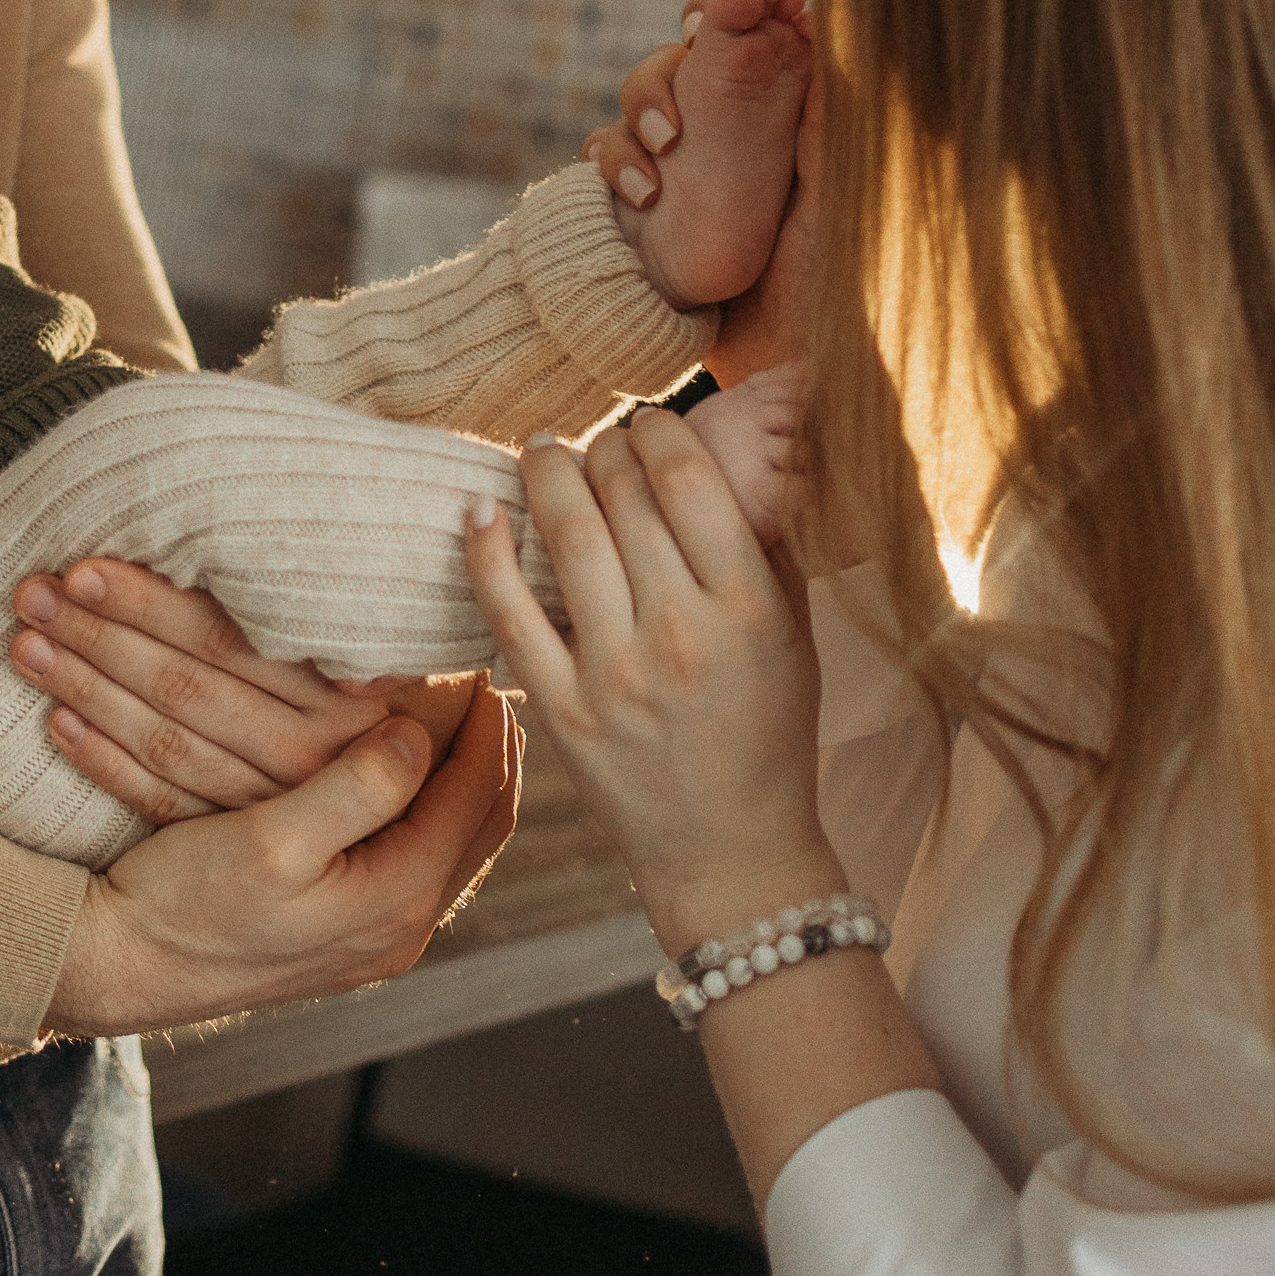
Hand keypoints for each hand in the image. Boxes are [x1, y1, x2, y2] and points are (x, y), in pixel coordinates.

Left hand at [7, 555, 464, 821]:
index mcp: (351, 702)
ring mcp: (273, 811)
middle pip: (187, 691)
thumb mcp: (414, 664)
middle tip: (32, 593)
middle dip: (100, 637)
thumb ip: (352, 619)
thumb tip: (291, 526)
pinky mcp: (241, 844)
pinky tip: (55, 719)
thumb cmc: (421, 713)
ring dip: (87, 688)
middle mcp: (314, 761)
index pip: (228, 645)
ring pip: (164, 744)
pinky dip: (103, 760)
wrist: (413, 847)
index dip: (152, 604)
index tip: (84, 568)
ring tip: (25, 641)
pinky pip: (159, 803)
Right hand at [45, 678, 520, 1033]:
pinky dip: (421, 810)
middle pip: (479, 824)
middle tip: (482, 687)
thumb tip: (420, 732)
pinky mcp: (341, 934)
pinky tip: (398, 778)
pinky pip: (413, 861)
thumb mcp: (272, 839)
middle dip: (487, 751)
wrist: (119, 967)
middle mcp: (398, 929)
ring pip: (449, 844)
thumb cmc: (186, 903)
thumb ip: (359, 787)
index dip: (485, 725)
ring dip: (457, 781)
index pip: (477, 796)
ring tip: (452, 722)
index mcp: (395, 901)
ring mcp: (372, 938)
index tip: (480, 664)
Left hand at [463, 411, 830, 955]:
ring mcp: (615, 675)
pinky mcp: (562, 711)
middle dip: (605, 447)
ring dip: (547, 475)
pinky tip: (480, 510)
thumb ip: (770, 547)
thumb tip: (746, 452)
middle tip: (597, 439)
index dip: (657, 432)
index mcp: (747, 609)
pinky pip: (510, 613)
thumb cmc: (768, 732)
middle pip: (624, 497)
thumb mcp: (794, 636)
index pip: (687, 481)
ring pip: (566, 538)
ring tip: (541, 452)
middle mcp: (681, 635)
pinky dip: (487, 553)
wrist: (732, 851)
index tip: (648, 424)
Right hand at [585, 0, 820, 385]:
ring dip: (632, 130)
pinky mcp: (649, 207)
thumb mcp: (842, 187)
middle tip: (672, 131)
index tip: (703, 25)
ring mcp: (687, 167)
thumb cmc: (833, 281)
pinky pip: (606, 160)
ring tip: (653, 184)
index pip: (738, 33)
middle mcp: (733, 129)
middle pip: (673, 63)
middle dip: (659, 82)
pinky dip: (611, 167)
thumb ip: (826, 111)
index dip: (715, 15)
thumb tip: (815, 21)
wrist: (781, 364)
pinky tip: (637, 201)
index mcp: (784, 110)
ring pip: (633, 108)